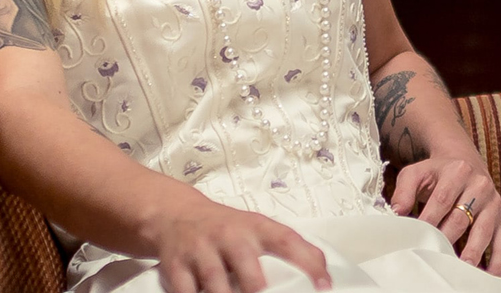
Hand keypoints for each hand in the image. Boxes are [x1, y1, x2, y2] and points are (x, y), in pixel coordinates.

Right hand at [146, 198, 331, 292]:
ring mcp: (201, 251)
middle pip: (249, 269)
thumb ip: (291, 248)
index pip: (288, 241)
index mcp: (256, 228)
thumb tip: (324, 274)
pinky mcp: (176, 266)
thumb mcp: (259, 229)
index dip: (308, 264)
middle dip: (259, 290)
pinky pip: (186, 292)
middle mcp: (230, 236)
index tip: (322, 286)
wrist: (176, 215)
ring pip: (216, 283)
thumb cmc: (226, 228)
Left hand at [390, 154, 500, 274]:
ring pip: (483, 230)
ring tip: (462, 267)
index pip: (443, 199)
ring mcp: (493, 203)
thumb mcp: (418, 172)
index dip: (429, 219)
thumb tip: (398, 211)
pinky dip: (497, 259)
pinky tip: (489, 273)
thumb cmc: (439, 173)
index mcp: (458, 171)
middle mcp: (480, 186)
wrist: (466, 163)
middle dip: (447, 239)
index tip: (418, 236)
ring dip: (473, 251)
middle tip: (435, 256)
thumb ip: (404, 189)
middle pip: (462, 217)